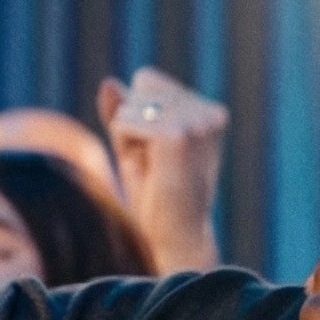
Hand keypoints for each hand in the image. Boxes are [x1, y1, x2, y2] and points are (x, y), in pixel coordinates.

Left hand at [97, 66, 228, 273]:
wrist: (174, 239)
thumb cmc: (157, 198)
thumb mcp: (136, 145)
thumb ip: (124, 111)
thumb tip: (108, 82)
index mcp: (211, 112)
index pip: (149, 80)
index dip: (139, 114)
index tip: (156, 152)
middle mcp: (211, 112)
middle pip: (142, 84)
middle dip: (134, 122)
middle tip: (154, 163)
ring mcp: (198, 123)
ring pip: (132, 103)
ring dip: (129, 137)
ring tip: (153, 169)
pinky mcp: (178, 135)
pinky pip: (124, 121)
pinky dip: (125, 145)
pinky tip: (149, 171)